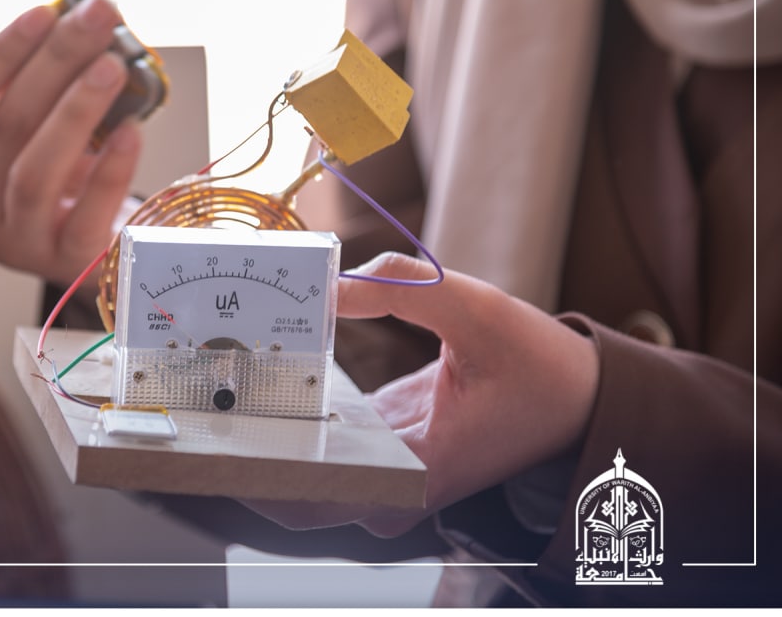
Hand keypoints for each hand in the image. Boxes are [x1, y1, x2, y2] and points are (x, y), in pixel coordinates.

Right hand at [0, 0, 143, 284]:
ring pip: (34, 172)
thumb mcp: (42, 134)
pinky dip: (110, 169)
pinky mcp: (65, 265)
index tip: (44, 10)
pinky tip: (133, 131)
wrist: (105, 255)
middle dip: (55, 62)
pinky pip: (85, 214)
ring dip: (76, 110)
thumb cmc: (69, 181)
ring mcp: (15, 247)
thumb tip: (84, 19)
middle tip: (98, 18)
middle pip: (6, 127)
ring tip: (114, 66)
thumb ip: (48, 86)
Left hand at [244, 252, 598, 536]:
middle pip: (293, 489)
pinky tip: (265, 366)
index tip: (209, 434)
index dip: (250, 472)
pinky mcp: (389, 442)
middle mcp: (393, 485)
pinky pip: (329, 438)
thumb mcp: (478, 312)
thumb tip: (330, 283)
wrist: (583, 396)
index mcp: (413, 475)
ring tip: (214, 378)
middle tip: (198, 397)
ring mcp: (390, 467)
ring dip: (266, 425)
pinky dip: (299, 407)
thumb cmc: (542, 367)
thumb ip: (405, 288)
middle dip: (243, 447)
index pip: (308, 499)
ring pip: (307, 464)